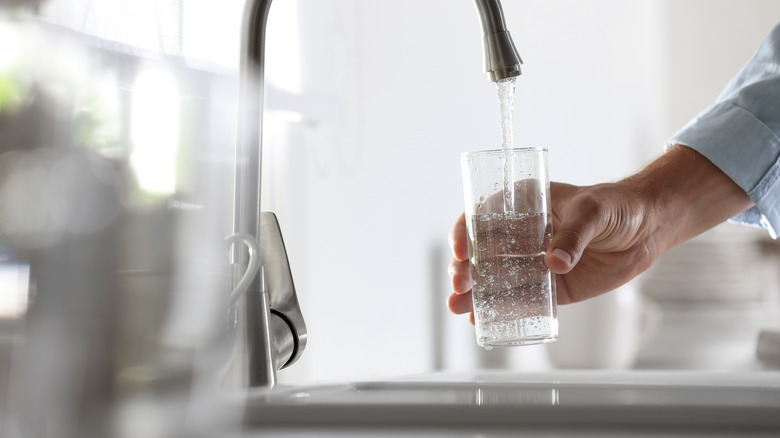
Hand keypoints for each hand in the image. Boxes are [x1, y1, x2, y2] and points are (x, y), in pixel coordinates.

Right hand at [447, 145, 752, 321]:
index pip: (483, 216)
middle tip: (459, 285)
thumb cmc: (618, 206)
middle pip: (483, 251)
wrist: (648, 228)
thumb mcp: (593, 211)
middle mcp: (522, 233)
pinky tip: (483, 320)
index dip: (465, 232)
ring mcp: (534, 261)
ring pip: (497, 278)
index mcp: (524, 204)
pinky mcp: (551, 286)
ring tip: (459, 308)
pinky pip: (523, 299)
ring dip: (475, 293)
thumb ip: (574, 235)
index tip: (458, 250)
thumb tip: (553, 263)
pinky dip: (503, 310)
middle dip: (465, 269)